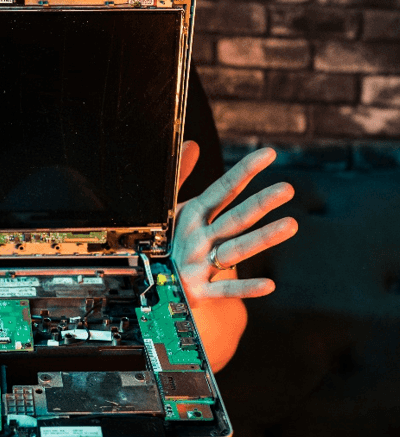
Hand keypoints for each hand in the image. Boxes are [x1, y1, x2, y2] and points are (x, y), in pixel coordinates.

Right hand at [172, 141, 297, 306]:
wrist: (145, 281)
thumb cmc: (163, 240)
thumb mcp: (169, 208)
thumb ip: (181, 175)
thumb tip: (192, 144)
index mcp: (191, 216)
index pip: (222, 190)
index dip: (244, 172)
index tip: (268, 154)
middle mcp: (196, 238)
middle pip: (233, 219)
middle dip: (259, 203)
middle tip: (287, 189)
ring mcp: (197, 265)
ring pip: (234, 250)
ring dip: (262, 239)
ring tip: (291, 225)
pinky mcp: (198, 292)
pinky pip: (224, 291)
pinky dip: (246, 288)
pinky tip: (270, 285)